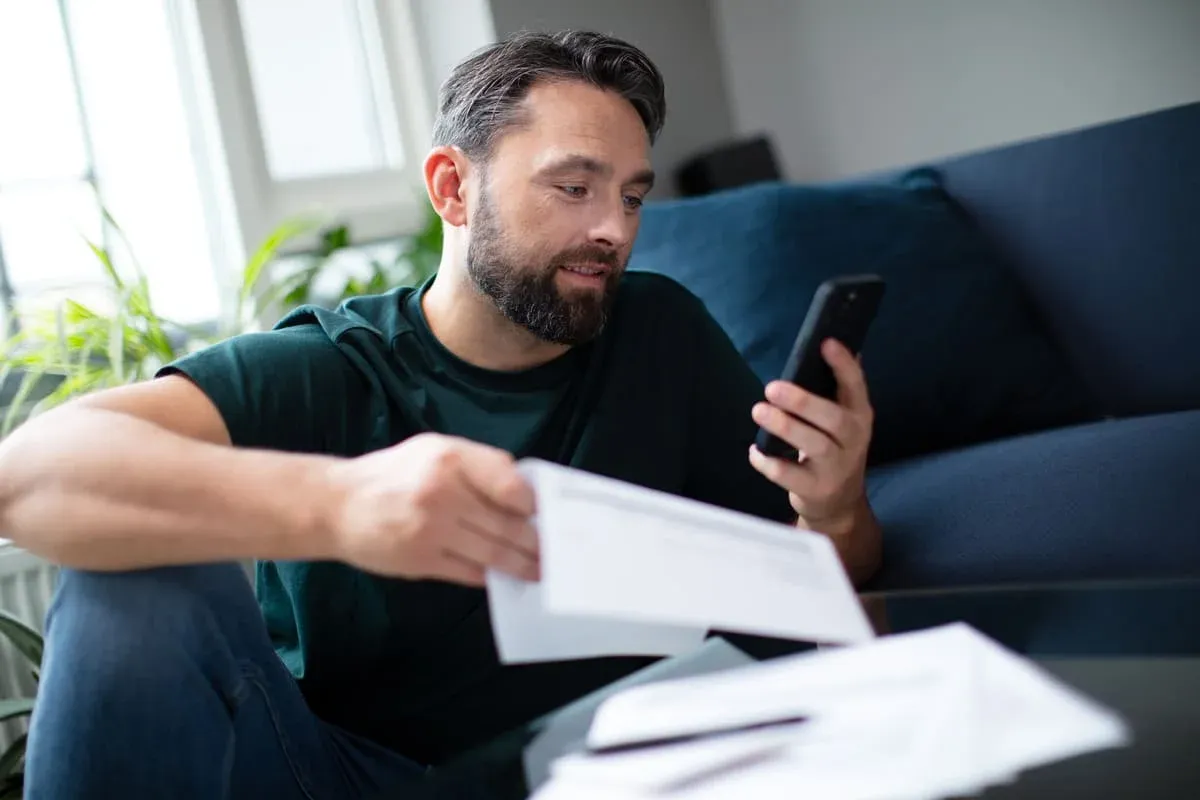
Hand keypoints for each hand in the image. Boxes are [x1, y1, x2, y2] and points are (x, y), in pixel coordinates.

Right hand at [324, 433, 537, 586]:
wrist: (337, 505)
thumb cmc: (394, 475)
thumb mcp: (434, 449)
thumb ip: (478, 465)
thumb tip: (523, 494)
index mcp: (450, 458)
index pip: (510, 483)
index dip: (534, 504)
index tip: (548, 515)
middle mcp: (443, 492)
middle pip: (507, 524)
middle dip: (538, 542)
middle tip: (558, 553)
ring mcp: (432, 529)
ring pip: (493, 553)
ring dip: (523, 565)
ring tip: (542, 571)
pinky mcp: (421, 561)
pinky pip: (470, 572)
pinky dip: (492, 576)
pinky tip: (506, 578)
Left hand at [748, 339, 873, 530]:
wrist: (839, 502)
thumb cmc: (835, 447)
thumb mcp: (845, 419)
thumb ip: (839, 388)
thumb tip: (836, 342)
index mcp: (859, 415)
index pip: (856, 386)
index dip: (843, 365)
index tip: (826, 343)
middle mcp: (853, 440)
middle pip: (833, 419)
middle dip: (803, 402)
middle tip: (772, 387)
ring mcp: (836, 467)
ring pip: (814, 445)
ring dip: (785, 427)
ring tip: (759, 411)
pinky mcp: (815, 489)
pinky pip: (790, 475)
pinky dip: (769, 463)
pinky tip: (755, 451)